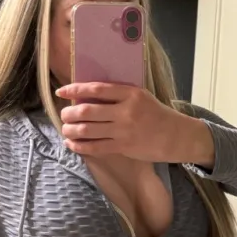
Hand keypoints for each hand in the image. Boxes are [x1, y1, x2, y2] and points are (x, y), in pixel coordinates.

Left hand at [56, 83, 214, 165]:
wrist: (176, 136)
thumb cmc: (156, 114)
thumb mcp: (141, 97)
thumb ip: (118, 96)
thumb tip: (87, 97)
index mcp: (130, 93)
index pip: (96, 89)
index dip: (75, 89)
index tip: (61, 91)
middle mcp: (126, 111)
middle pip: (87, 111)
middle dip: (69, 113)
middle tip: (64, 115)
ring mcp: (124, 130)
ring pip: (88, 130)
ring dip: (71, 130)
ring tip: (65, 130)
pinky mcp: (124, 147)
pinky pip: (95, 147)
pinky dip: (80, 146)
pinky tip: (72, 144)